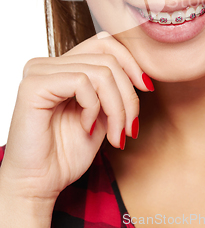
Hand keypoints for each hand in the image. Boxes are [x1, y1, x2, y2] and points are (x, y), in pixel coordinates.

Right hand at [0, 32, 151, 205]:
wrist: (39, 185)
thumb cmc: (66, 154)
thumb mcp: (102, 115)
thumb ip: (114, 89)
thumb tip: (141, 74)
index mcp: (63, 66)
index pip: (104, 43)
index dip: (130, 62)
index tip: (146, 88)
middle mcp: (49, 63)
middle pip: (107, 57)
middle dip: (128, 94)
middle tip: (130, 126)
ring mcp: (39, 71)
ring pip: (101, 71)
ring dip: (117, 108)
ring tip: (115, 134)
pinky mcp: (34, 85)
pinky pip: (82, 82)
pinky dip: (94, 108)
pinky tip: (86, 127)